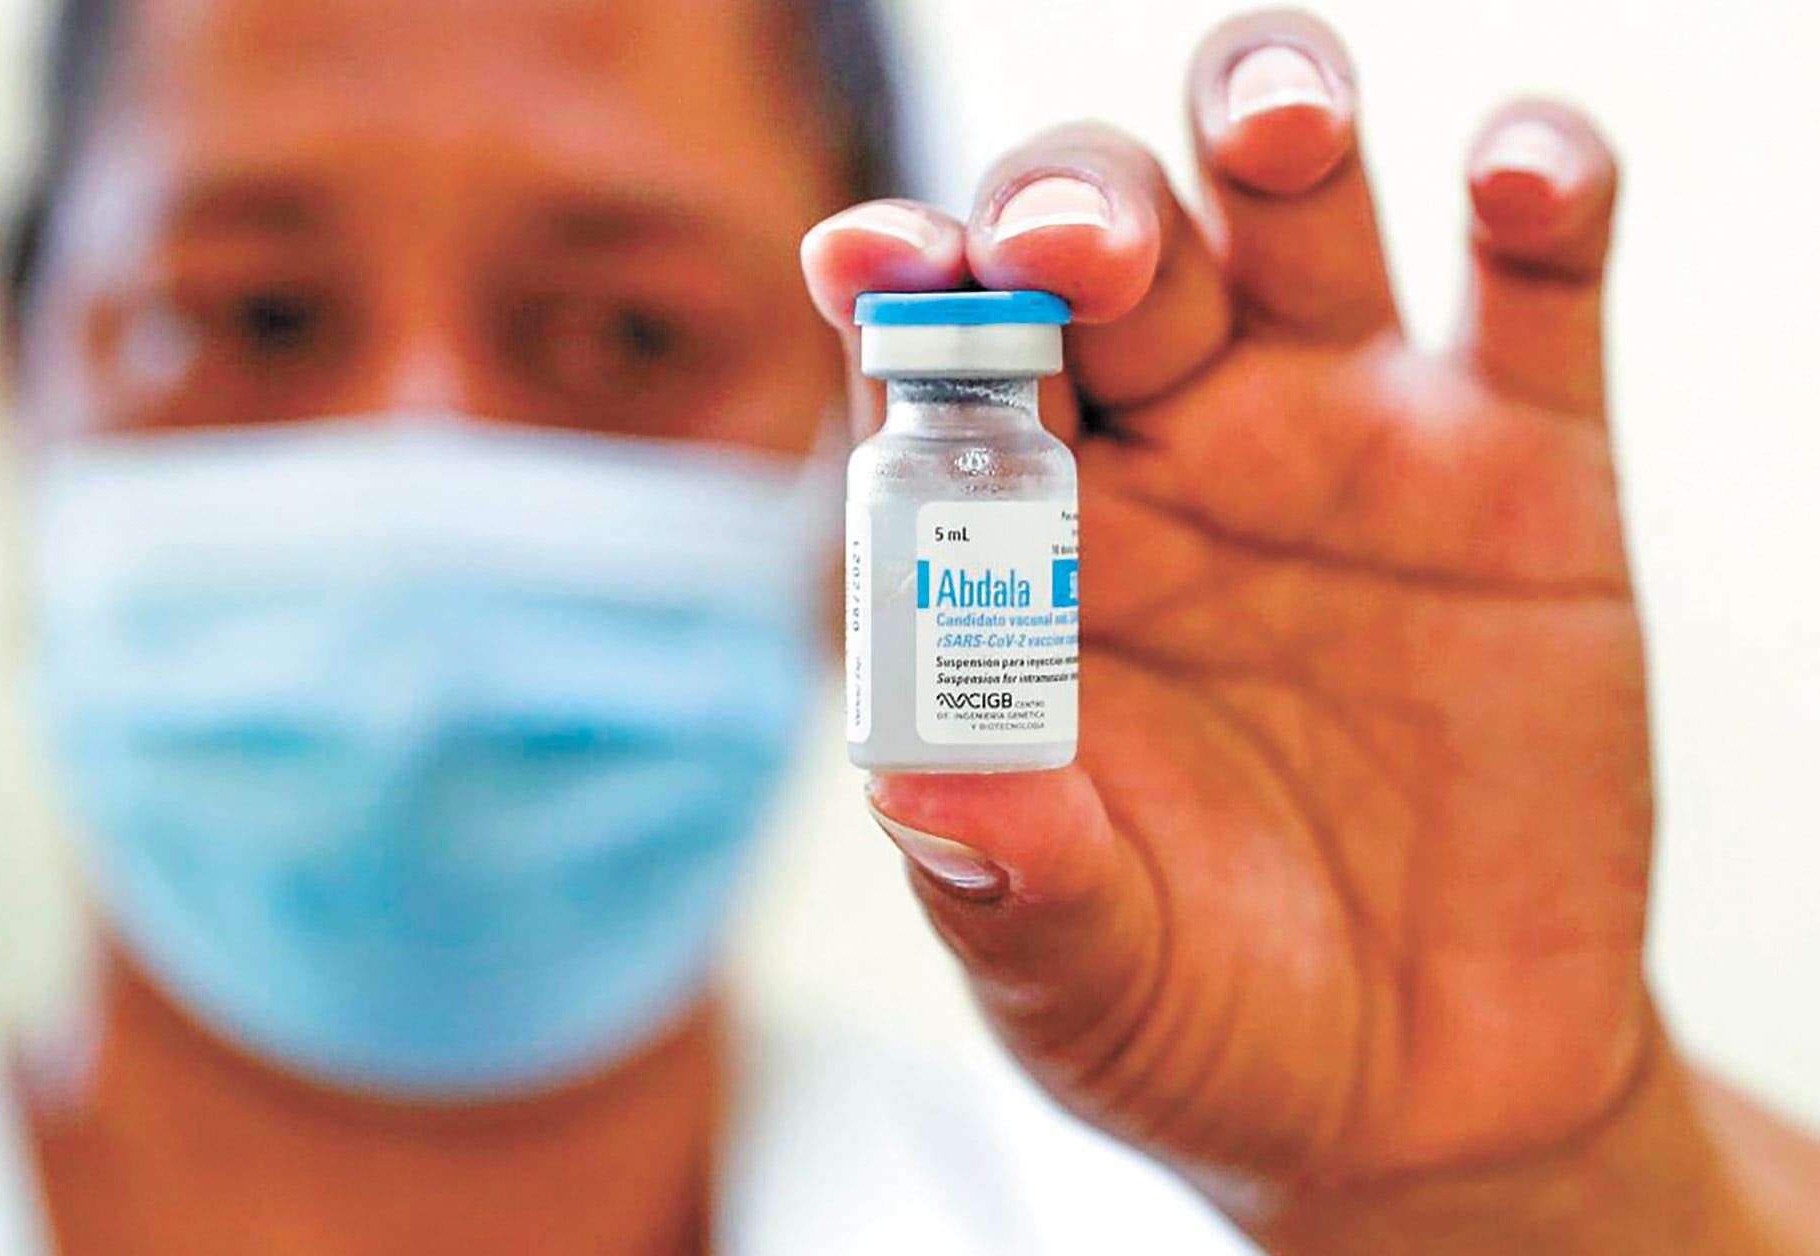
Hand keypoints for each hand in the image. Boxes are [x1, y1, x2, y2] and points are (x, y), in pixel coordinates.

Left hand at [803, 4, 1666, 1226]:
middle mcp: (1164, 462)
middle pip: (1099, 252)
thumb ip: (1016, 888)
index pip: (931, 383)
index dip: (894, 301)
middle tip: (1070, 245)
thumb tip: (918, 792)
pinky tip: (1519, 172)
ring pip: (1292, 212)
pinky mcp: (1527, 467)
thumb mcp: (1091, 986)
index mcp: (1017, 558)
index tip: (863, 261)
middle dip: (1074, 206)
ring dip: (1268, 124)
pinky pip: (1536, 284)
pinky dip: (1540, 195)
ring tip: (1274, 124)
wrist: (1423, 1092)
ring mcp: (1342, 443)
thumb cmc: (1205, 1019)